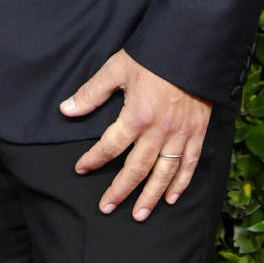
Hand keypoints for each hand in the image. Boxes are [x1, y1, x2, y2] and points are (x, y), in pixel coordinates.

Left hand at [59, 49, 212, 220]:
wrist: (190, 48)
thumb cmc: (151, 57)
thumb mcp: (116, 69)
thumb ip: (91, 93)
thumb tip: (66, 110)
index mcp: (136, 116)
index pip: (110, 146)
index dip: (93, 159)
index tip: (80, 169)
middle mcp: (158, 132)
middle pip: (136, 169)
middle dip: (120, 190)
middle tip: (106, 207)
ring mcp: (180, 135)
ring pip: (164, 174)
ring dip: (150, 197)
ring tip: (139, 214)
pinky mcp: (197, 133)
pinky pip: (190, 165)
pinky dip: (181, 184)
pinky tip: (171, 198)